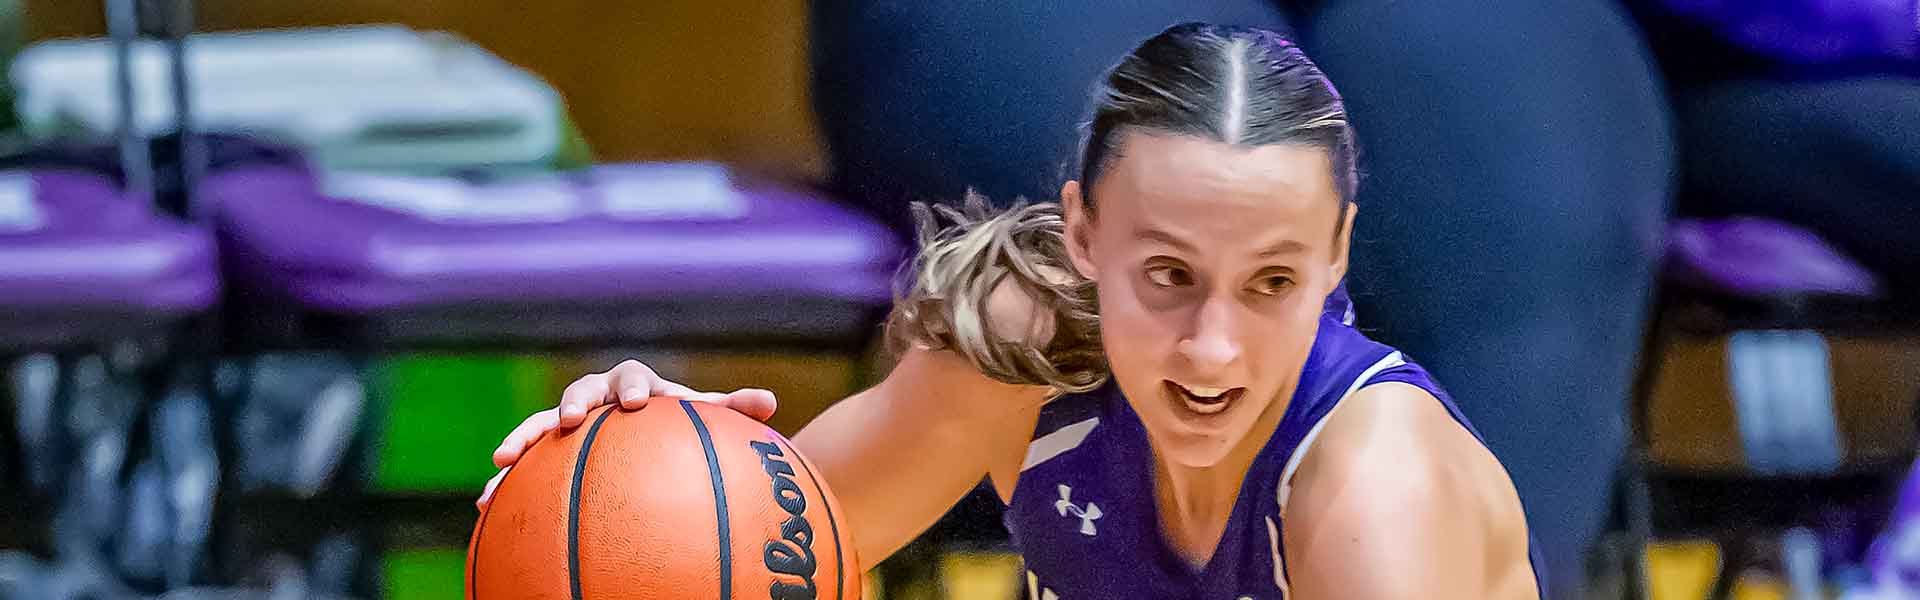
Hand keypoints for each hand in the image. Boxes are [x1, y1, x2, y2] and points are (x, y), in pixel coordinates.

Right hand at [477, 359, 776, 507]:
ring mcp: (568, 423)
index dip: (634, 386)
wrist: (644, 428)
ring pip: (540, 426)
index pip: (632, 378)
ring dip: (523, 439)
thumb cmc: (677, 423)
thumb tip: (771, 403)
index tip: (638, 402)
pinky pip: (524, 465)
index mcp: (633, 384)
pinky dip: (506, 480)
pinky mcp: (548, 451)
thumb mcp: (705, 418)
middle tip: (572, 418)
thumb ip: (733, 409)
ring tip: (502, 459)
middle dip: (573, 403)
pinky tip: (485, 506)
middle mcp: (596, 397)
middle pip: (580, 392)